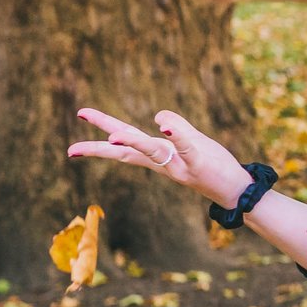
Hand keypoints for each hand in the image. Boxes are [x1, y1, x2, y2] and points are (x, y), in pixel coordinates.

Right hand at [67, 107, 251, 204]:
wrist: (235, 189)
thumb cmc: (211, 164)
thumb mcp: (192, 141)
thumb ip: (176, 127)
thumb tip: (158, 117)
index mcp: (157, 155)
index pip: (125, 145)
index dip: (101, 134)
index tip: (80, 118)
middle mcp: (163, 162)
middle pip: (127, 153)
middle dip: (100, 149)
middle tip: (72, 150)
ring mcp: (179, 164)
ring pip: (152, 151)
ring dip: (133, 143)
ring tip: (114, 136)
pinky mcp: (199, 163)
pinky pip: (186, 147)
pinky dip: (176, 135)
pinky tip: (163, 124)